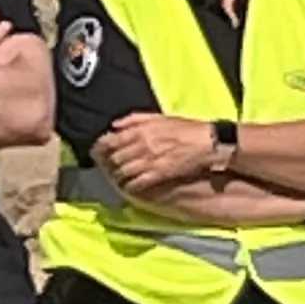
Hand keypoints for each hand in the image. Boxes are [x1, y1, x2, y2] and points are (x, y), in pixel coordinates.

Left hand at [96, 113, 219, 196]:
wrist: (206, 141)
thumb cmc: (185, 127)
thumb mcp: (159, 116)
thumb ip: (134, 119)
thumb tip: (114, 125)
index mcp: (140, 130)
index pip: (111, 140)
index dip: (101, 148)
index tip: (98, 152)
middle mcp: (141, 145)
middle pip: (115, 157)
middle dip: (109, 163)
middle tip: (108, 167)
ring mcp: (149, 160)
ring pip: (124, 171)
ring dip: (118, 176)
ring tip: (118, 177)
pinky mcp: (158, 173)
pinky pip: (137, 182)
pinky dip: (131, 185)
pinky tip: (130, 186)